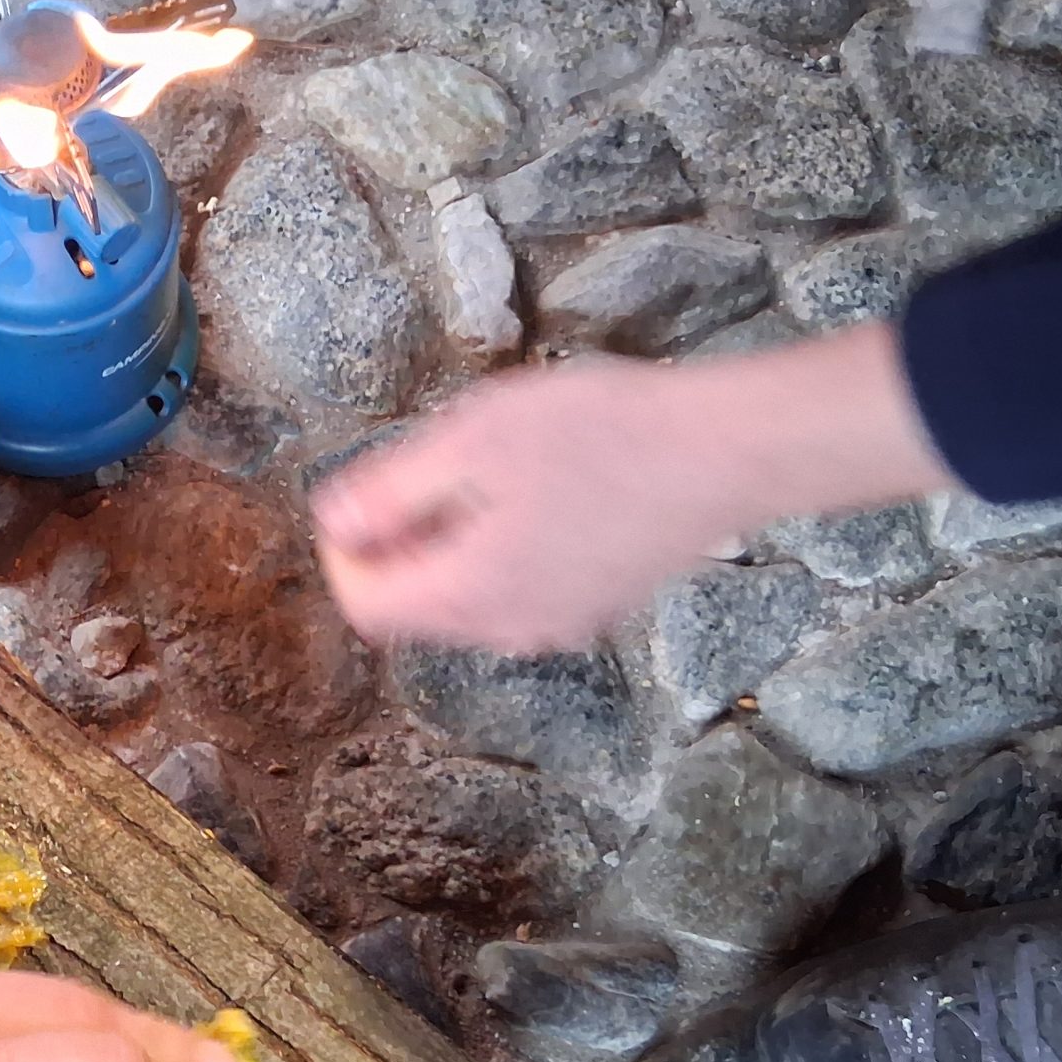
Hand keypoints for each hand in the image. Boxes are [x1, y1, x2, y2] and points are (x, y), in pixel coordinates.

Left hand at [310, 325, 952, 652]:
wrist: (729, 451)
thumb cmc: (604, 432)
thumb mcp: (472, 438)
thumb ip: (391, 491)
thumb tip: (332, 523)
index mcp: (470, 593)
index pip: (365, 605)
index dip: (345, 549)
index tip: (367, 492)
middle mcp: (509, 629)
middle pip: (413, 608)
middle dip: (399, 544)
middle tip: (429, 466)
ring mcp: (558, 624)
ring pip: (466, 600)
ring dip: (452, 543)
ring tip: (492, 469)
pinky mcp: (596, 607)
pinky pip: (517, 592)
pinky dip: (502, 550)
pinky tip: (540, 489)